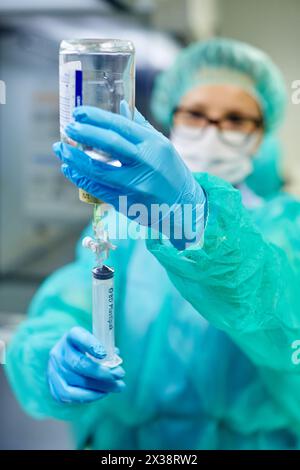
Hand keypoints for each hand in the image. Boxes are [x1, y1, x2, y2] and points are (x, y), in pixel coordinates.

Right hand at [48, 327, 124, 403]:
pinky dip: (89, 396)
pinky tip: (103, 393)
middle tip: (120, 374)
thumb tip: (116, 360)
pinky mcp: (54, 387)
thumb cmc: (88, 352)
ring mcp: (53, 371)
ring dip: (100, 386)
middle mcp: (59, 352)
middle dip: (101, 371)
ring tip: (118, 386)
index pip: (77, 336)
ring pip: (76, 381)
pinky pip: (70, 395)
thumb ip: (106, 349)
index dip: (91, 344)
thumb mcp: (96, 343)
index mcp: (71, 337)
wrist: (67, 363)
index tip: (105, 354)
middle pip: (78, 363)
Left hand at [53, 106, 205, 247]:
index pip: (121, 126)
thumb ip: (140, 126)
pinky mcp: (125, 202)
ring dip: (75, 158)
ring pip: (97, 170)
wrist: (182, 207)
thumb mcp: (162, 145)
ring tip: (61, 148)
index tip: (79, 113)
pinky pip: (97, 188)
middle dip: (84, 134)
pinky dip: (80, 178)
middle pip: (109, 144)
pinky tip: (69, 169)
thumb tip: (121, 104)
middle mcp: (144, 163)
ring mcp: (134, 185)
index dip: (96, 118)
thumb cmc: (171, 172)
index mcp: (153, 145)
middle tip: (68, 128)